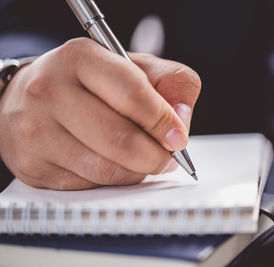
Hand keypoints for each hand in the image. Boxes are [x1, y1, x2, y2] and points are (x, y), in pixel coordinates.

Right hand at [0, 38, 200, 189]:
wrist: (31, 97)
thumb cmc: (89, 82)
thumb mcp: (133, 67)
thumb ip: (170, 83)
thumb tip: (181, 121)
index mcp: (80, 58)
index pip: (132, 95)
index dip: (163, 121)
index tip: (179, 138)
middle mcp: (50, 91)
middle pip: (120, 139)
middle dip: (155, 156)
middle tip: (167, 157)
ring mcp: (37, 131)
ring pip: (106, 169)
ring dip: (136, 171)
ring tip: (142, 159)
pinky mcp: (34, 166)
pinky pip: (89, 185)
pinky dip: (111, 179)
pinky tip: (111, 163)